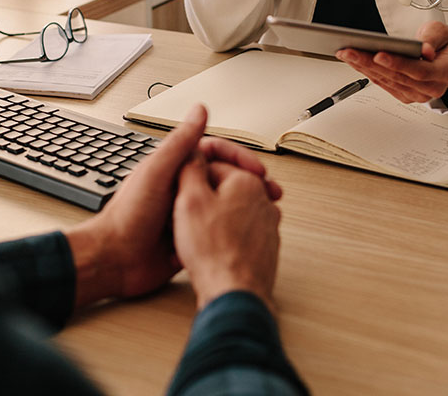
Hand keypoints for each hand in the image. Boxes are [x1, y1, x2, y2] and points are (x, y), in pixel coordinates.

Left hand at [64, 105, 271, 309]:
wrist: (115, 261)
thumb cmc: (128, 215)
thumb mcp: (158, 172)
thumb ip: (180, 142)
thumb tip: (199, 109)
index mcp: (175, 168)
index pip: (216, 153)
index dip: (239, 157)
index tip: (256, 169)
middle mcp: (183, 188)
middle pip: (224, 177)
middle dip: (249, 182)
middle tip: (271, 192)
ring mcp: (187, 212)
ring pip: (224, 203)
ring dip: (246, 205)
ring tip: (267, 212)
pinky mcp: (189, 237)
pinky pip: (217, 228)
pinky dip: (235, 228)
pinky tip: (250, 232)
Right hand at [173, 152, 282, 311]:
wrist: (234, 294)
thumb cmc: (213, 251)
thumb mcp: (190, 200)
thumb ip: (191, 169)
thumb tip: (193, 153)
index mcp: (247, 181)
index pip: (214, 164)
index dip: (190, 178)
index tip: (179, 190)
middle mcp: (263, 200)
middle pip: (223, 188)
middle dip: (202, 199)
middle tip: (183, 214)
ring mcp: (267, 225)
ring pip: (230, 212)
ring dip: (210, 220)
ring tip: (193, 236)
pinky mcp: (265, 247)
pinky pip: (238, 234)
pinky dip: (222, 238)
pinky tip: (207, 251)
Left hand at [336, 21, 447, 103]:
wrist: (446, 57)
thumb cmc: (442, 43)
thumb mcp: (441, 32)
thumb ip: (432, 39)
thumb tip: (424, 50)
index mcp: (445, 72)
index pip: (420, 71)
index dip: (397, 64)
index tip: (378, 54)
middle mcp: (431, 88)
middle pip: (397, 77)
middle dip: (370, 63)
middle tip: (350, 51)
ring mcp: (416, 94)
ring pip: (386, 81)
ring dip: (363, 67)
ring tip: (346, 53)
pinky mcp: (404, 95)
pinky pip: (383, 84)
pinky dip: (366, 72)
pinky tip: (353, 61)